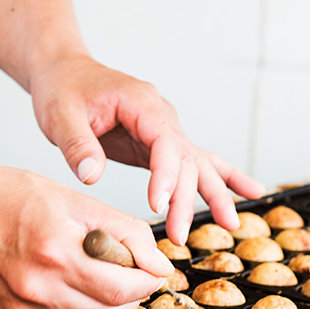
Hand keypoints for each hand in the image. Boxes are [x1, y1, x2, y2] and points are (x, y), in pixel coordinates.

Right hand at [0, 156, 173, 308]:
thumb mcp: (76, 200)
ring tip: (91, 267)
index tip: (153, 266)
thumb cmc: (8, 195)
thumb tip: (161, 265)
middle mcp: (35, 289)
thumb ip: (126, 232)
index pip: (123, 289)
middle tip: (129, 268)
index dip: (148, 279)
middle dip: (132, 293)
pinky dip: (76, 306)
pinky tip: (62, 278)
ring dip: (105, 301)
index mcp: (54, 253)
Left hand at [29, 55, 263, 244]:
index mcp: (140, 103)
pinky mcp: (161, 143)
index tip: (157, 205)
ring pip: (198, 163)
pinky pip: (195, 161)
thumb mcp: (59, 115)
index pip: (164, 142)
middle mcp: (161, 114)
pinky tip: (250, 192)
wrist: (66, 73)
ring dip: (215, 193)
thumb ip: (77, 145)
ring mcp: (166, 128)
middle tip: (180, 236)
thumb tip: (91, 177)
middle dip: (188, 198)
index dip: (165, 176)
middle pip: (186, 158)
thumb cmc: (63, 90)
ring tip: (232, 223)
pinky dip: (223, 177)